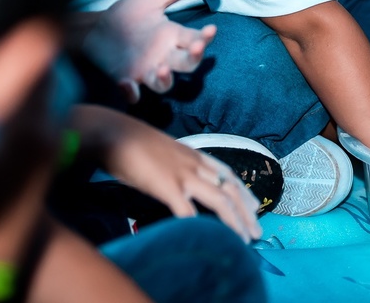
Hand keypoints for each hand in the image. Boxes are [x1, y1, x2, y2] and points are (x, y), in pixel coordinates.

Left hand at [81, 0, 219, 101]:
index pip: (196, 40)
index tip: (211, 29)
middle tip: (197, 48)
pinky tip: (128, 85)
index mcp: (172, 36)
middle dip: (194, 58)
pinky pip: (132, 92)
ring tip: (164, 71)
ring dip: (166, 81)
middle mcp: (163, 56)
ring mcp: (145, 70)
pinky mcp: (124, 79)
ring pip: (163, 85)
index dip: (205, 38)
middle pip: (186, 64)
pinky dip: (131, 93)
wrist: (95, 27)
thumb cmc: (130, 14)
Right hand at [87, 109, 262, 243]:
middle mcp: (193, 164)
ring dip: (233, 221)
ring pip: (218, 199)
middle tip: (257, 232)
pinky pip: (186, 208)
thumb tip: (182, 184)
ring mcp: (181, 174)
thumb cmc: (132, 143)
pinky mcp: (165, 185)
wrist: (111, 131)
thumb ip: (177, 165)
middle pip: (230, 189)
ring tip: (243, 239)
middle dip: (246, 212)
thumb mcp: (163, 151)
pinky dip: (198, 223)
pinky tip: (206, 235)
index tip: (254, 208)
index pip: (228, 174)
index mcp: (193, 155)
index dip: (243, 192)